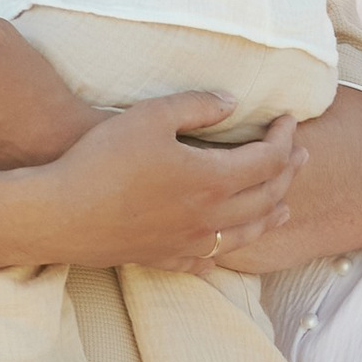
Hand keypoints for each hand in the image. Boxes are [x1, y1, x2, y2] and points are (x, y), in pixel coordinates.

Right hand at [45, 95, 301, 272]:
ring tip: (285, 205)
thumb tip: (232, 103)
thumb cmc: (101, 160)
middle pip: (267, 197)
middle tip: (299, 155)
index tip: (288, 120)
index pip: (269, 160)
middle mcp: (211, 217)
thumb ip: (197, 105)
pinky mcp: (167, 258)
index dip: (284, 138)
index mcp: (213, 179)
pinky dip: (232, 248)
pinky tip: (231, 244)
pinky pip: (212, 258)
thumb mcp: (150, 117)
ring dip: (271, 215)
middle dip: (288, 173)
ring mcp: (191, 243)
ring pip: (247, 233)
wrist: (62, 215)